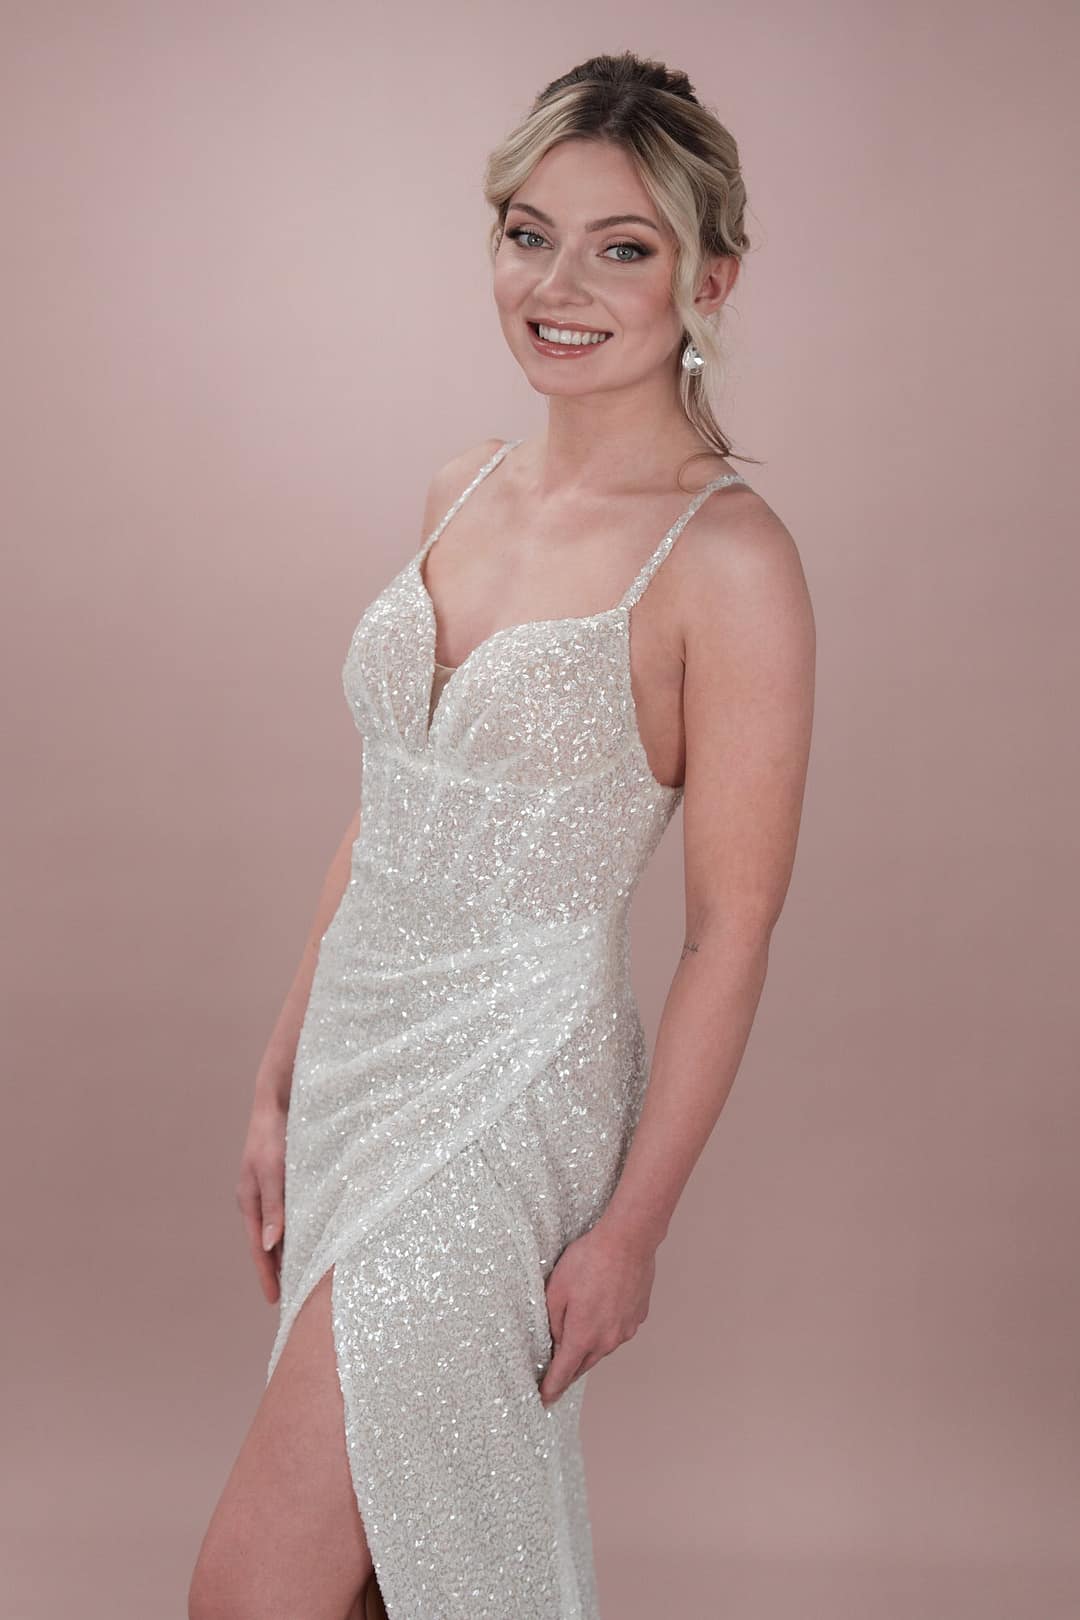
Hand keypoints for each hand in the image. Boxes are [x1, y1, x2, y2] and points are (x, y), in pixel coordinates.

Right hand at [236, 1092, 287, 1303]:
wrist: (279, 1099)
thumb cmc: (274, 1134)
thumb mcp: (274, 1171)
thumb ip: (274, 1207)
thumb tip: (271, 1245)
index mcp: (249, 1201)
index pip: (259, 1248)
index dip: (267, 1275)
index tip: (275, 1301)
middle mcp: (257, 1198)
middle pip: (268, 1244)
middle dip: (277, 1270)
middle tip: (292, 1297)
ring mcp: (269, 1190)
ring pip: (279, 1229)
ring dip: (289, 1251)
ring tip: (304, 1275)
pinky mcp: (283, 1180)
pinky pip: (289, 1214)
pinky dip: (297, 1230)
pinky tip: (311, 1237)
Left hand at [538, 1218, 656, 1407]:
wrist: (628, 1241)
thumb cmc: (589, 1260)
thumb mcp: (556, 1289)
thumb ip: (552, 1322)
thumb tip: (555, 1340)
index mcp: (583, 1336)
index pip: (563, 1373)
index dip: (551, 1388)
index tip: (544, 1400)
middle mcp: (607, 1340)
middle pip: (583, 1364)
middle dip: (568, 1369)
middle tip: (555, 1370)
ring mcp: (625, 1330)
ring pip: (601, 1347)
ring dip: (589, 1345)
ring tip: (579, 1325)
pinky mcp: (637, 1318)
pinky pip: (617, 1331)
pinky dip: (606, 1327)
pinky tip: (601, 1307)